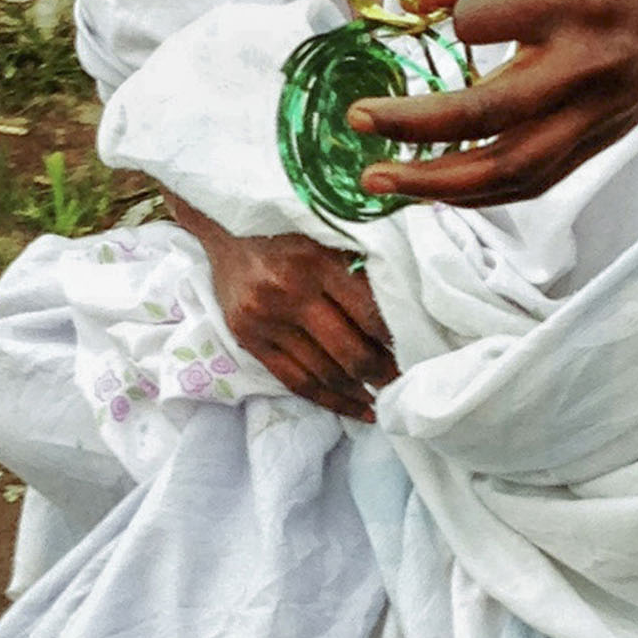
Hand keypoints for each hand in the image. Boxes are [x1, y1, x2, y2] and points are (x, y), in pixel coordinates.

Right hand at [193, 221, 395, 421]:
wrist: (222, 229)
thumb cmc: (284, 229)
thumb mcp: (324, 235)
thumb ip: (356, 266)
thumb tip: (400, 308)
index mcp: (316, 261)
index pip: (367, 313)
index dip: (395, 339)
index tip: (414, 349)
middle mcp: (290, 293)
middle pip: (348, 350)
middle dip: (383, 373)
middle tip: (404, 383)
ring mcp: (266, 321)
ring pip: (324, 372)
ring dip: (360, 391)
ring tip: (384, 399)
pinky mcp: (249, 340)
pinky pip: (295, 381)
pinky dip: (329, 400)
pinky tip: (355, 407)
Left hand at [350, 0, 637, 207]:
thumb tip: (405, 0)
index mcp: (577, 3)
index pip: (485, 19)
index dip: (452, 11)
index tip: (442, 3)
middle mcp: (586, 68)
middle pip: (487, 113)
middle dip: (412, 124)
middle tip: (356, 120)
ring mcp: (595, 116)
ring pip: (508, 169)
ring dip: (435, 183)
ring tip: (376, 179)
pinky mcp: (598, 145)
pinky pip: (530, 183)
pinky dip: (475, 195)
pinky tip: (430, 190)